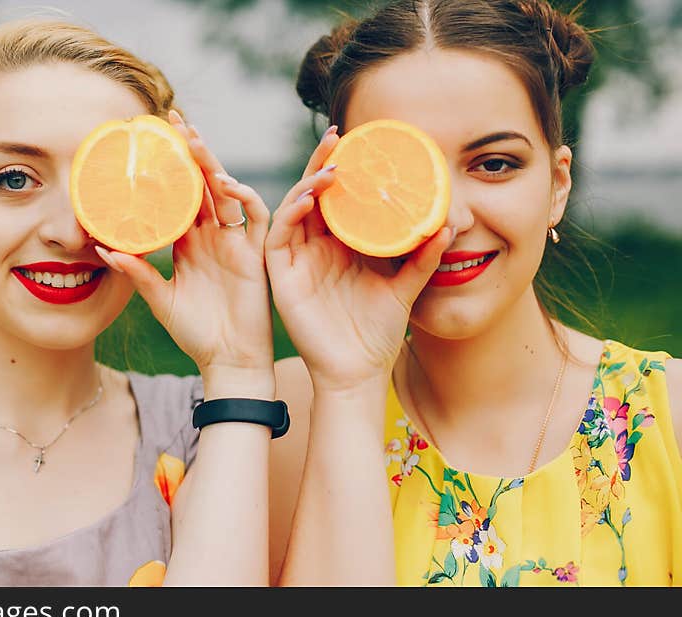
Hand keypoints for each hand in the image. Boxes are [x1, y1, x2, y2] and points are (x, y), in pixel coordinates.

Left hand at [98, 111, 273, 385]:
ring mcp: (236, 242)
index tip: (148, 142)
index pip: (178, 196)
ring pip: (227, 192)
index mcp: (190, 242)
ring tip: (193, 139)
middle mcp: (213, 236)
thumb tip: (102, 247)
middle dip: (190, 151)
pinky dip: (245, 197)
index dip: (166, 169)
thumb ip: (137, 272)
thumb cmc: (196, 333)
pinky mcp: (256, 254)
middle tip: (172, 119)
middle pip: (202, 184)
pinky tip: (225, 184)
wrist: (229, 361)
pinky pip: (257, 217)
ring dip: (212, 164)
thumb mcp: (160, 299)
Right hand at [265, 126, 452, 391]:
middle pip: (314, 194)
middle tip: (340, 136)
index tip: (363, 143)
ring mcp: (297, 260)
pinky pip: (279, 236)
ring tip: (331, 165)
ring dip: (308, 183)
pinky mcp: (281, 276)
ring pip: (294, 207)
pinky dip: (291, 212)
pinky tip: (310, 198)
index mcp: (341, 246)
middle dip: (323, 163)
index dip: (346, 169)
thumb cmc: (377, 332)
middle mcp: (316, 247)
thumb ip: (421, 259)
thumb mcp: (404, 287)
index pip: (340, 198)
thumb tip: (447, 226)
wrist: (358, 372)